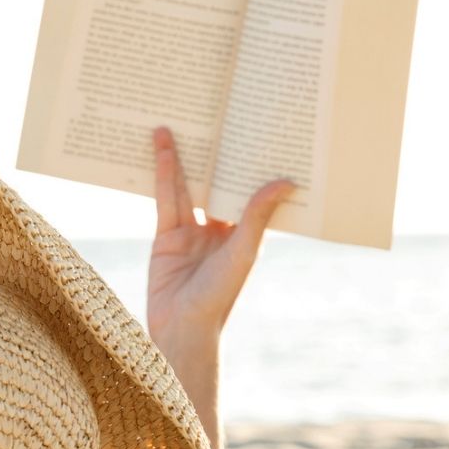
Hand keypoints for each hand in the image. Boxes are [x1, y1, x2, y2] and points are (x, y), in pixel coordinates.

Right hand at [146, 125, 295, 354]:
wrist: (181, 329)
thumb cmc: (220, 296)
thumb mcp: (243, 251)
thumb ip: (257, 215)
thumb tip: (286, 181)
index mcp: (245, 234)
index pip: (248, 191)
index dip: (250, 164)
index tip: (256, 132)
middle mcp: (219, 230)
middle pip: (216, 185)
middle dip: (214, 157)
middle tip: (214, 118)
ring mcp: (191, 232)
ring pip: (187, 188)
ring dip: (183, 159)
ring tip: (177, 125)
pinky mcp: (165, 236)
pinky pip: (164, 200)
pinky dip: (163, 175)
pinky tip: (164, 151)